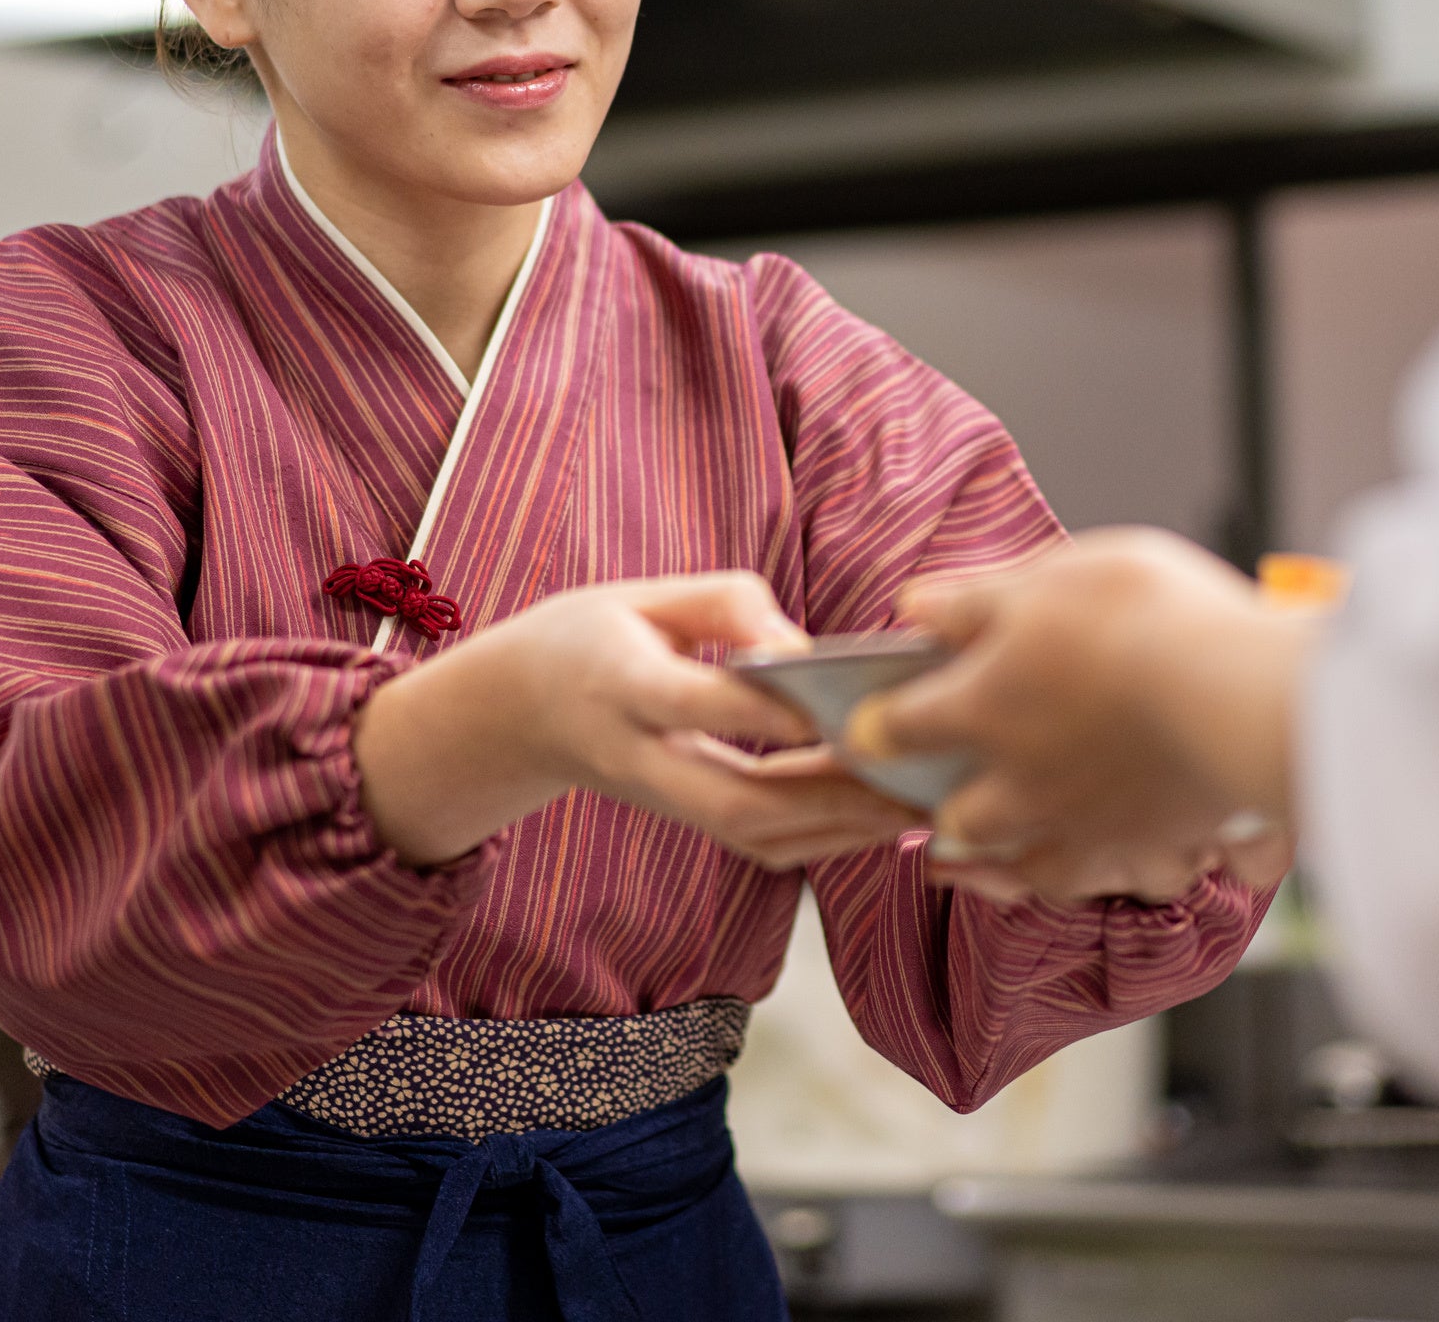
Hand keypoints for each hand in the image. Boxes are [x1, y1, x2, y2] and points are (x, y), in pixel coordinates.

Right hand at [356, 571, 921, 867]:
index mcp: (619, 684)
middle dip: (827, 797)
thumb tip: (805, 648)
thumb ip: (724, 603)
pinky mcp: (685, 820)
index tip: (840, 698)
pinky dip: (827, 837)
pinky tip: (883, 812)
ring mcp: (661, 800)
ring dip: (841, 827)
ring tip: (920, 797)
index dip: (768, 708)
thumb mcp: (638, 594)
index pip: (698, 703)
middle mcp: (638, 757)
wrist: (519, 711)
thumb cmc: (591, 637)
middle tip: (906, 775)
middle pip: (734, 800)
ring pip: (755, 835)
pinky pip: (761, 844)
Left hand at [851, 529, 1313, 902]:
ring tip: (1008, 865)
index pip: (897, 728)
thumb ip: (974, 600)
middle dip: (944, 819)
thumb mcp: (1048, 577)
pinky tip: (1146, 867)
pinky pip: (1137, 880)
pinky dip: (1136, 873)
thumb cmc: (1145, 620)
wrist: (1242, 699)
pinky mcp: (1162, 851)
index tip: (863, 731)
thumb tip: (913, 606)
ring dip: (1014, 868)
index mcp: (982, 709)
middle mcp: (1024, 787)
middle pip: (961, 822)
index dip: (872, 729)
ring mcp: (1091, 830)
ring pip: (1035, 871)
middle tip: (934, 820)